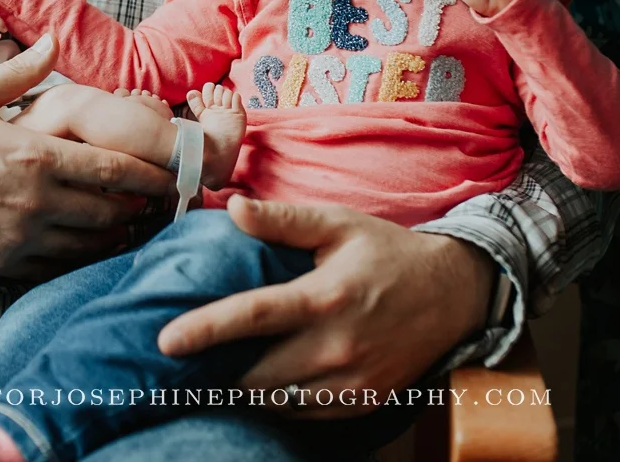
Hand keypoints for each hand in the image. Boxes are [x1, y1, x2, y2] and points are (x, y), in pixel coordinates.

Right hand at [0, 35, 177, 276]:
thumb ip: (25, 71)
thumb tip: (55, 39)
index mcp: (35, 155)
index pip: (112, 169)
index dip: (150, 175)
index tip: (171, 175)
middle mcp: (35, 200)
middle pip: (109, 209)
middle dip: (140, 205)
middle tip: (159, 200)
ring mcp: (20, 235)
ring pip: (89, 243)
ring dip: (117, 233)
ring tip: (133, 223)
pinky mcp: (4, 261)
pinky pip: (58, 265)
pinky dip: (83, 257)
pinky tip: (93, 246)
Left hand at [158, 196, 493, 417]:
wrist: (453, 294)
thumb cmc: (387, 252)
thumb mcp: (338, 224)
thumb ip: (283, 220)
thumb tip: (232, 207)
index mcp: (325, 297)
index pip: (253, 316)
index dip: (205, 329)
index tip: (166, 341)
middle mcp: (338, 347)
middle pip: (256, 374)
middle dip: (216, 370)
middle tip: (185, 361)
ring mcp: (352, 382)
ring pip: (277, 401)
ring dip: (244, 389)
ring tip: (216, 370)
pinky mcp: (363, 403)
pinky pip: (304, 412)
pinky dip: (278, 400)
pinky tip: (264, 380)